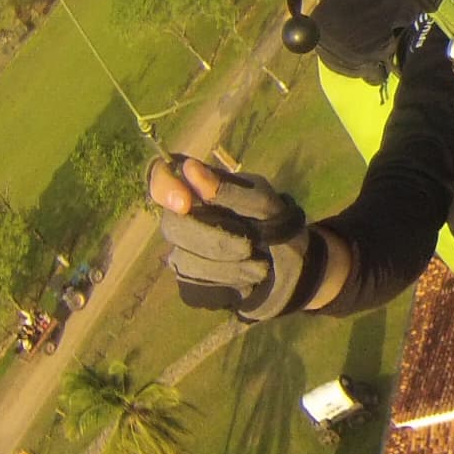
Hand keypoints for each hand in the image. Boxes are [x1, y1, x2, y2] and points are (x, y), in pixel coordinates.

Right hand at [146, 156, 318, 317]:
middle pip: (174, 226)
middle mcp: (183, 218)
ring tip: (259, 266)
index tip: (185, 203)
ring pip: (185, 261)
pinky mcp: (189, 282)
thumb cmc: (276, 226)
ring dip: (228, 267)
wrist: (293, 269)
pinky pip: (194, 285)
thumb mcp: (265, 204)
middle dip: (216, 239)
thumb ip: (229, 189)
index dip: (165, 188)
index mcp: (199, 189)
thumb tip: (189, 168)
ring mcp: (182, 251)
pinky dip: (226, 284)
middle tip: (249, 246)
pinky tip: (246, 280)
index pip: (160, 176)